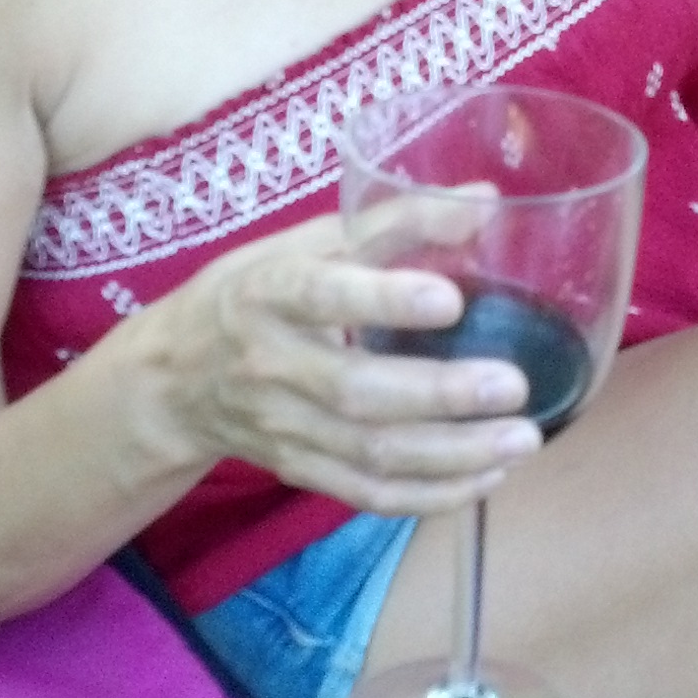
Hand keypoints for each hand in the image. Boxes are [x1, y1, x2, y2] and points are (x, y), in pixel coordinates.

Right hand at [142, 198, 539, 513]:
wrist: (175, 378)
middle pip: (355, 391)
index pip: (321, 295)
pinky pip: (367, 495)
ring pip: (370, 454)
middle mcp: (272, 364)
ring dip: (453, 455)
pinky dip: (429, 496)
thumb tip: (485, 201)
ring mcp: (284, 427)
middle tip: (514, 386)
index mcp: (269, 292)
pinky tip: (486, 478)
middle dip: (440, 394)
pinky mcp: (299, 470)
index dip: (383, 300)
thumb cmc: (255, 292)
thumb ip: (396, 222)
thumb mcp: (309, 242)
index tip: (451, 299)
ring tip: (522, 440)